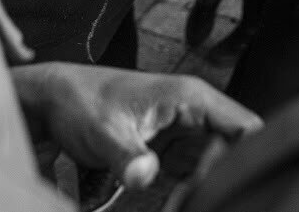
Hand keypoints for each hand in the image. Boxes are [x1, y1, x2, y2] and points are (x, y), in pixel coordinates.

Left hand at [11, 63, 260, 189]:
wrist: (54, 99)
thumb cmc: (80, 104)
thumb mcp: (103, 133)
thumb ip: (127, 157)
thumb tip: (146, 177)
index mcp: (191, 98)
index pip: (245, 128)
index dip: (238, 161)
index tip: (211, 187)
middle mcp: (195, 111)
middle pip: (235, 152)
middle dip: (218, 182)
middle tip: (186, 201)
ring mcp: (184, 131)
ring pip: (216, 166)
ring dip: (203, 190)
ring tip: (177, 204)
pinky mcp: (170, 148)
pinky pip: (193, 174)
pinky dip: (187, 193)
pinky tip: (171, 204)